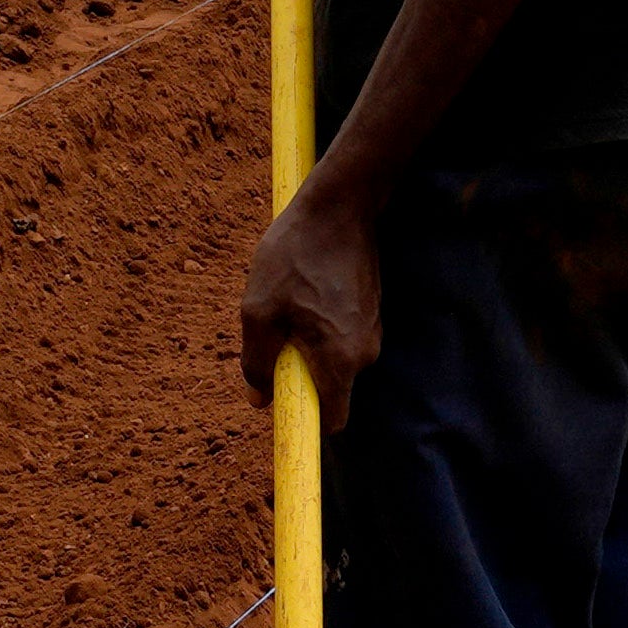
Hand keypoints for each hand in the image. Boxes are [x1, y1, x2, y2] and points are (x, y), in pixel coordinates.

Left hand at [234, 175, 388, 422]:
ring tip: (291, 299)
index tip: (282, 408)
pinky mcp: (371, 310)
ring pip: (331, 358)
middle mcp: (366, 352)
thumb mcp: (259, 309)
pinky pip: (339, 335)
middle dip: (297, 370)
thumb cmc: (296, 255)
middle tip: (275, 329)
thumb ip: (255, 361)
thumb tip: (258, 398)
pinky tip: (307, 286)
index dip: (304, 423)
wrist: (339, 205)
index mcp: (341, 359)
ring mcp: (372, 330)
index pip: (331, 421)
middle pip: (326, 386)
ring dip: (306, 341)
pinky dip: (319, 322)